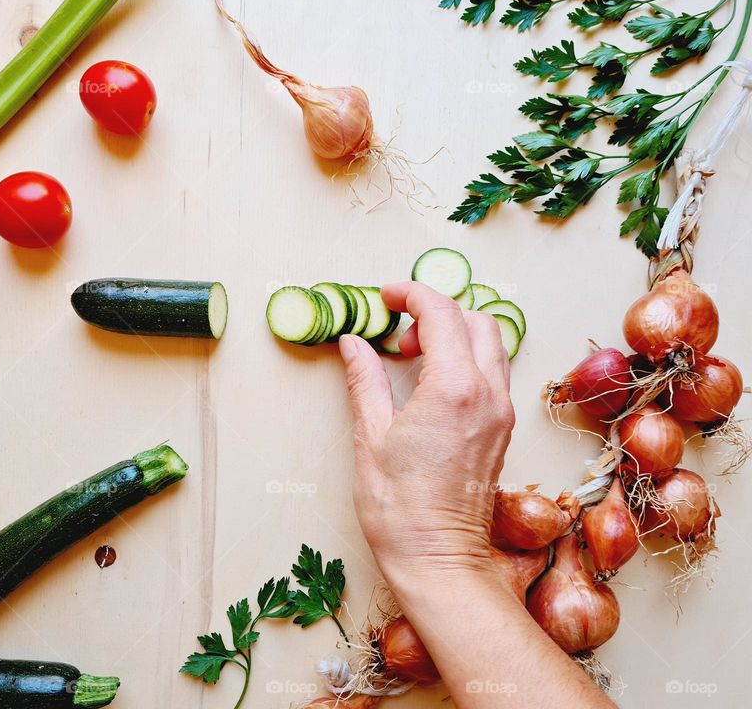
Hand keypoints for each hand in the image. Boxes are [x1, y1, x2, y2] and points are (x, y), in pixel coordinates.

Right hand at [338, 281, 514, 587]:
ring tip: (414, 357)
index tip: (385, 296)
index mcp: (455, 389)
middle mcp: (488, 394)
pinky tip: (433, 383)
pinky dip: (467, 360)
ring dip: (455, 334)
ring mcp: (501, 413)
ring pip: (491, 345)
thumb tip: (354, 344)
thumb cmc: (400, 509)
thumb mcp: (371, 437)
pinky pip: (493, 374)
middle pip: (476, 320)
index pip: (441, 313)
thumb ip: (365, 380)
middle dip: (436, 312)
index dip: (411, 295)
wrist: (439, 560)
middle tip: (398, 334)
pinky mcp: (502, 431)